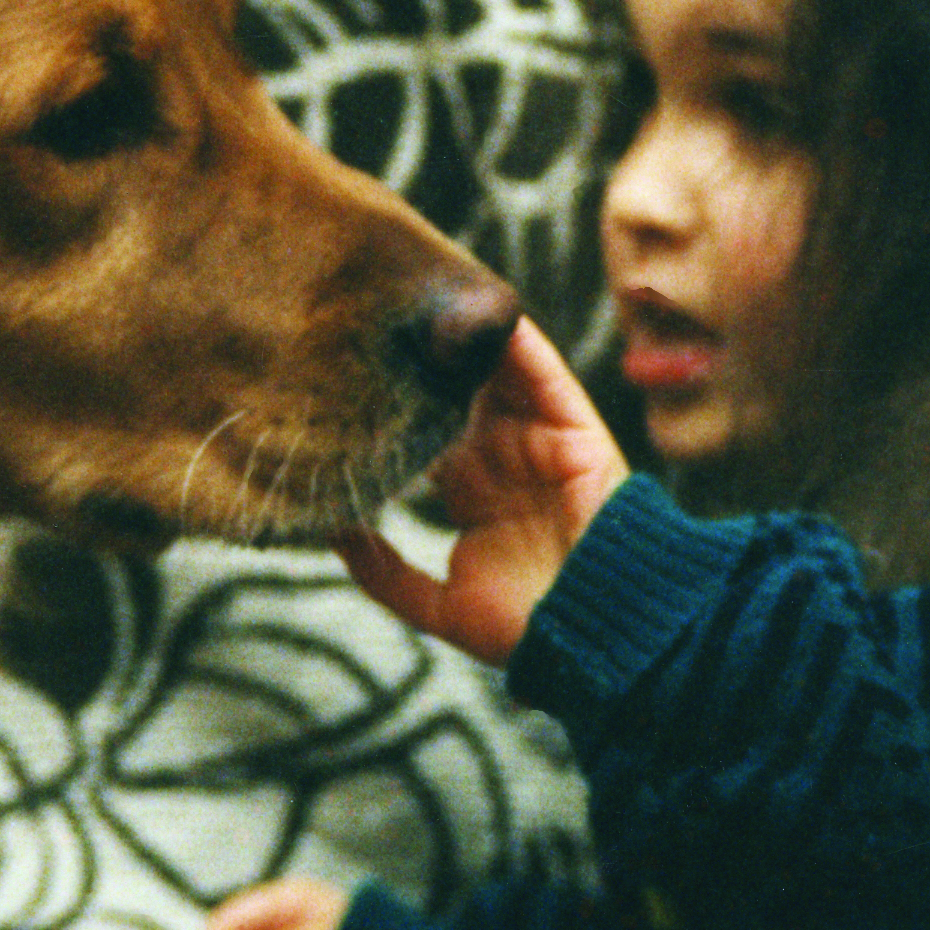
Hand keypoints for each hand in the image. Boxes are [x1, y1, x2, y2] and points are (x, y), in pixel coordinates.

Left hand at [337, 319, 631, 668]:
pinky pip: (543, 372)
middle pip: (452, 391)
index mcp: (471, 490)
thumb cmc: (526, 626)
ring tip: (419, 297)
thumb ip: (384, 572)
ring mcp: (538, 438)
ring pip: (495, 373)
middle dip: (419, 358)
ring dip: (462, 339)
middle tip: (371, 317)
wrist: (598, 632)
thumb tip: (331, 531)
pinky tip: (482, 312)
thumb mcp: (438, 604)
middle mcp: (501, 456)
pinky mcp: (574, 427)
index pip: (421, 430)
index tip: (338, 374)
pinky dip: (516, 341)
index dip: (386, 403)